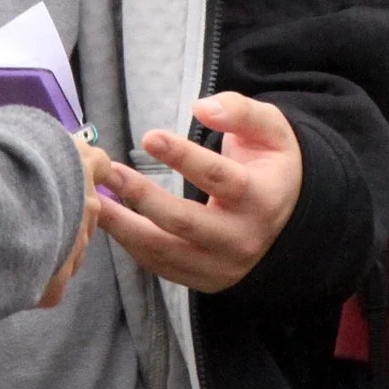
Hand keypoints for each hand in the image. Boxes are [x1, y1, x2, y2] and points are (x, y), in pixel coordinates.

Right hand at [0, 57, 104, 307]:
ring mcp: (75, 248)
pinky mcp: (56, 283)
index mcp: (80, 166)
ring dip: (49, 240)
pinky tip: (8, 271)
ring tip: (14, 237)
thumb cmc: (2, 166)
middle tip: (26, 204)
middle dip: (60, 206)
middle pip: (82, 205)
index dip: (75, 165)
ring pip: (68, 244)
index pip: (93, 162)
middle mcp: (87, 206)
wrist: (1, 221)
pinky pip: (47, 279)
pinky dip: (31, 276)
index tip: (56, 168)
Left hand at [94, 91, 301, 291]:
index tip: (149, 137)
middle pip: (184, 222)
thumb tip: (201, 108)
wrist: (292, 217)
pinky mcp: (206, 280)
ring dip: (124, 226)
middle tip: (109, 171)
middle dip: (142, 196)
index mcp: (262, 198)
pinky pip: (161, 266)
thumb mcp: (270, 129)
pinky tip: (111, 220)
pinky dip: (132, 245)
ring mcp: (223, 266)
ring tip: (95, 199)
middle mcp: (243, 238)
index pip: (219, 177)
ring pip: (164, 251)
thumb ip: (240, 112)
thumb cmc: (272, 164)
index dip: (184, 157)